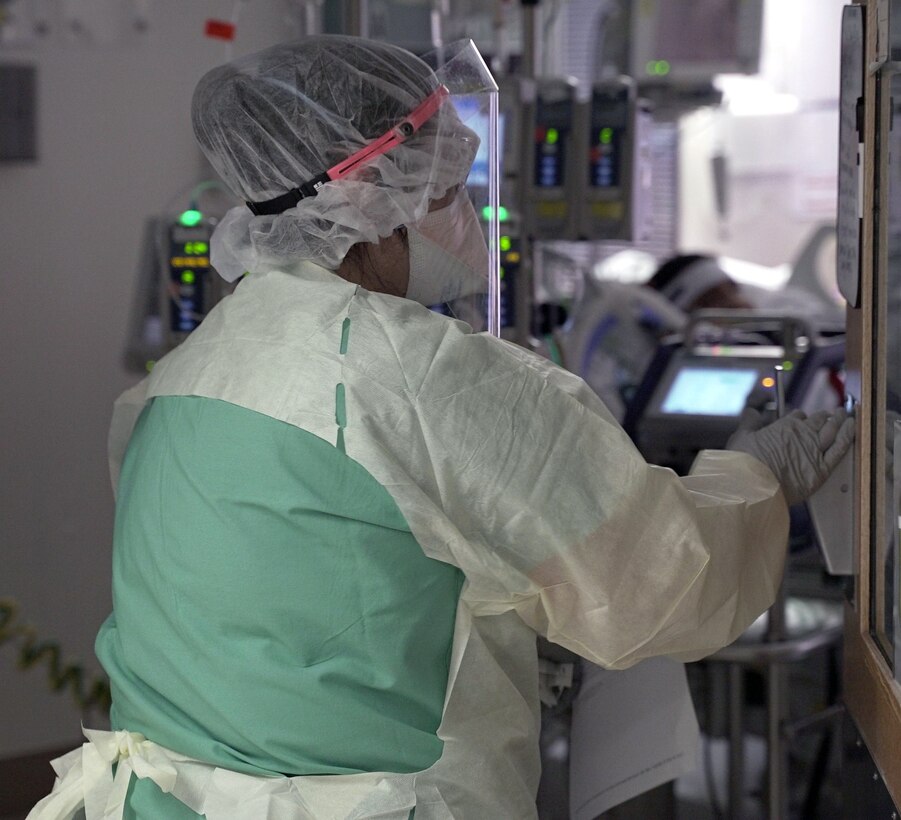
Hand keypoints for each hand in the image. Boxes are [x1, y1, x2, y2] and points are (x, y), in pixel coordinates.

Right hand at [727, 407, 854, 504]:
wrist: (752, 486)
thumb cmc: (744, 463)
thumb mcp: (741, 437)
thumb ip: (749, 422)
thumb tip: (752, 411)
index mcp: (784, 426)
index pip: (798, 417)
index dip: (800, 417)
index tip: (801, 418)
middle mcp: (802, 435)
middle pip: (818, 421)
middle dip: (824, 416)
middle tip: (830, 414)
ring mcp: (814, 450)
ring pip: (832, 430)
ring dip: (839, 421)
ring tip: (844, 416)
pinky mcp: (822, 469)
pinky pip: (840, 449)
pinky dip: (847, 435)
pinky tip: (852, 427)